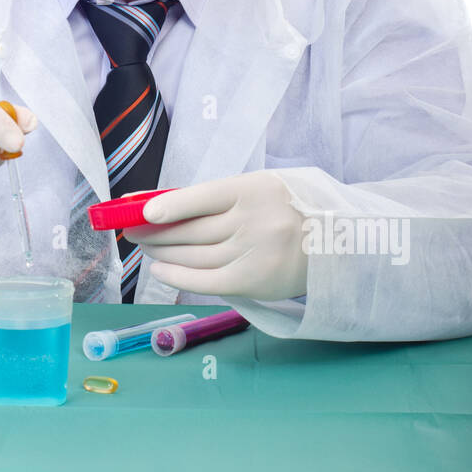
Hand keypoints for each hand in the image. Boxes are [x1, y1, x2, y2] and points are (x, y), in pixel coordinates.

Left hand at [123, 171, 307, 300]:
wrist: (338, 243)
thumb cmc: (290, 210)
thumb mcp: (261, 188)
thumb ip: (221, 196)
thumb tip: (165, 204)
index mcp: (254, 189)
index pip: (201, 196)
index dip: (167, 205)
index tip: (140, 210)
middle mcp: (253, 222)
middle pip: (191, 229)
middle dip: (154, 230)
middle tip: (133, 229)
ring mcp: (253, 253)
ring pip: (194, 254)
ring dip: (163, 251)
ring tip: (145, 247)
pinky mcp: (254, 282)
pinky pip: (206, 281)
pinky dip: (178, 275)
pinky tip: (160, 269)